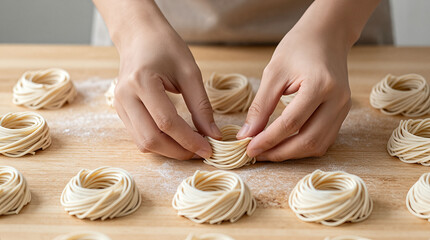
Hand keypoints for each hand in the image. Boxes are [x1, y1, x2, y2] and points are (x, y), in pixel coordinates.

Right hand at [113, 18, 220, 159]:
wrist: (139, 35)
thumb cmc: (165, 47)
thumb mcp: (189, 72)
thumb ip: (201, 106)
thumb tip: (213, 135)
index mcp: (142, 82)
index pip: (167, 123)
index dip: (189, 140)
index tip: (209, 149)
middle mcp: (125, 96)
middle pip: (151, 139)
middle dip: (178, 151)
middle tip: (200, 151)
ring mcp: (119, 105)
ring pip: (143, 143)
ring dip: (168, 150)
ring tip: (190, 145)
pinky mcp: (120, 111)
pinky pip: (139, 136)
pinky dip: (159, 142)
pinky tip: (176, 137)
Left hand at [237, 26, 351, 160]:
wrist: (327, 35)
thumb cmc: (298, 48)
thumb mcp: (273, 73)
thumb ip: (261, 106)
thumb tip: (247, 134)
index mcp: (320, 85)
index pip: (291, 123)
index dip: (268, 140)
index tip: (248, 148)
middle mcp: (338, 100)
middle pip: (308, 140)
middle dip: (280, 152)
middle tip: (257, 154)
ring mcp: (344, 108)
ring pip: (318, 145)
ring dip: (291, 153)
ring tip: (268, 151)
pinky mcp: (342, 113)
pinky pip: (324, 139)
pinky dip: (303, 146)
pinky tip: (285, 144)